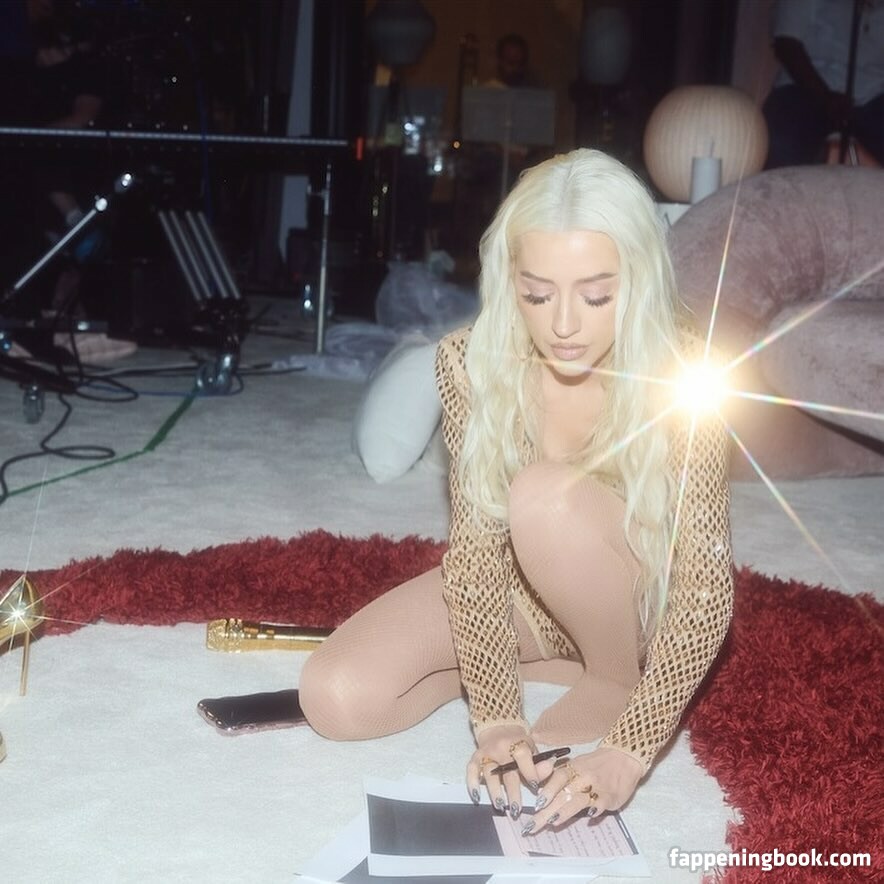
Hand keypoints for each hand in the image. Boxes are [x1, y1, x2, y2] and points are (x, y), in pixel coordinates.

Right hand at [466, 725, 539, 819]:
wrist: (500, 726)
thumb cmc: (519, 743)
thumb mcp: (532, 749)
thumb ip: (540, 763)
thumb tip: (550, 768)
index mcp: (517, 743)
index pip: (523, 757)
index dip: (530, 772)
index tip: (535, 787)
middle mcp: (500, 748)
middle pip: (507, 771)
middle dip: (512, 791)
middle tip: (516, 810)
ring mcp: (487, 753)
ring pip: (489, 773)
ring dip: (494, 791)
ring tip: (500, 806)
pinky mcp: (476, 757)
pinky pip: (471, 770)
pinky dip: (472, 783)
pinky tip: (476, 796)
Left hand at [522, 746, 642, 834]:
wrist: (624, 756)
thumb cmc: (596, 764)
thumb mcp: (576, 765)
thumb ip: (560, 778)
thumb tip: (541, 795)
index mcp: (572, 768)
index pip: (556, 779)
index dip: (546, 791)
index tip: (536, 805)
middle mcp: (582, 777)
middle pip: (562, 794)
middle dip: (546, 811)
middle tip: (532, 826)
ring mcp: (596, 787)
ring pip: (578, 799)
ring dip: (565, 810)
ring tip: (553, 821)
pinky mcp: (610, 796)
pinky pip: (602, 802)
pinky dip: (595, 809)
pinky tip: (590, 817)